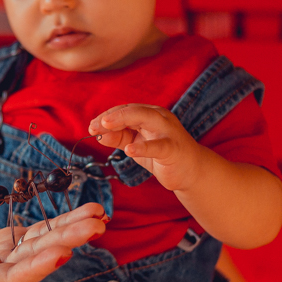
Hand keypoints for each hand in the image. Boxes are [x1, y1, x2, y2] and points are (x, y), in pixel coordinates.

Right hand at [0, 203, 106, 281]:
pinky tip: (87, 212)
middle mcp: (0, 272)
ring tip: (99, 215)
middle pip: (37, 257)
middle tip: (95, 227)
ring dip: (72, 229)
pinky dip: (61, 221)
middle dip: (66, 241)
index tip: (60, 254)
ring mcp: (7, 256)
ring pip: (44, 241)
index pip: (10, 279)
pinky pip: (39, 230)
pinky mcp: (9, 241)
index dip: (35, 267)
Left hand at [88, 104, 202, 193]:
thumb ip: (118, 139)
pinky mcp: (174, 148)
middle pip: (133, 110)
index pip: (124, 110)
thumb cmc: (161, 155)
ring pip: (146, 118)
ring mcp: (168, 131)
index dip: (106, 117)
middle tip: (94, 125)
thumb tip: (98, 135)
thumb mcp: (135, 145)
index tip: (91, 127)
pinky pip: (158, 146)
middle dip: (112, 115)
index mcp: (149, 114)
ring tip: (106, 126)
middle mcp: (159, 117)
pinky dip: (143, 147)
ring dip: (124, 119)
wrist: (190, 171)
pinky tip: (129, 150)